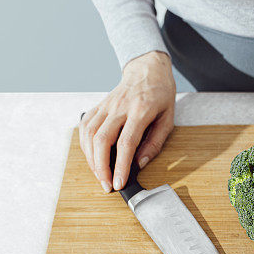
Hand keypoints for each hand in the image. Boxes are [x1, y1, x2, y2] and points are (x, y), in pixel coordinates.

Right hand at [79, 51, 175, 192]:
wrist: (147, 69)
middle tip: (106, 184)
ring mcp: (106, 105)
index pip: (126, 143)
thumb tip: (140, 164)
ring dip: (91, 159)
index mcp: (140, 110)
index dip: (120, 166)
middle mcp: (119, 107)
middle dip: (101, 167)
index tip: (118, 183)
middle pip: (102, 140)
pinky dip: (85, 145)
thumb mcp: (168, 119)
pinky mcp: (98, 106)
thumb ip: (155, 143)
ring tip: (99, 174)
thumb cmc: (160, 95)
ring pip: (89, 134)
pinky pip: (85, 127)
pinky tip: (92, 156)